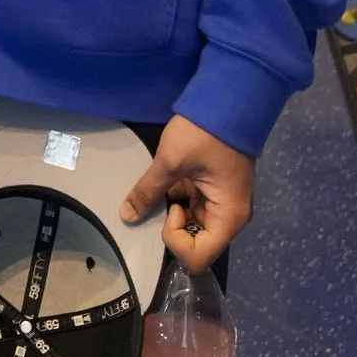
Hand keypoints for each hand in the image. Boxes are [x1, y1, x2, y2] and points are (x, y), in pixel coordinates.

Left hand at [119, 116, 255, 272]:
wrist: (229, 100)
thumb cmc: (204, 131)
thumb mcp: (171, 160)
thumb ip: (148, 191)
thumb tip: (126, 216)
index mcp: (229, 217)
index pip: (198, 257)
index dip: (176, 240)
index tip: (170, 207)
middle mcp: (230, 218)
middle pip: (196, 244)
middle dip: (173, 226)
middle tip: (164, 195)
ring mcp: (223, 205)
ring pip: (192, 226)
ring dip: (174, 211)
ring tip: (166, 183)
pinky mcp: (215, 192)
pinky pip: (193, 208)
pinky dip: (178, 199)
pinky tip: (171, 178)